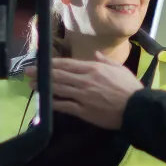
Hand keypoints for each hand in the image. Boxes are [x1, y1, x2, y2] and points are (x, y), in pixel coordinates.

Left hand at [27, 51, 143, 128]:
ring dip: (44, 86)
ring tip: (32, 85)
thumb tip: (95, 54)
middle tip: (28, 72)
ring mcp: (83, 96)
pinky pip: (65, 105)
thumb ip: (105, 61)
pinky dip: (54, 103)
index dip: (53, 64)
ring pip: (59, 89)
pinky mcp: (83, 110)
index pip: (68, 64)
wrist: (136, 108)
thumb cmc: (130, 88)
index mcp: (93, 68)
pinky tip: (45, 101)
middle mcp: (85, 80)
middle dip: (42, 73)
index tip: (42, 62)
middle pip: (59, 75)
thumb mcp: (119, 69)